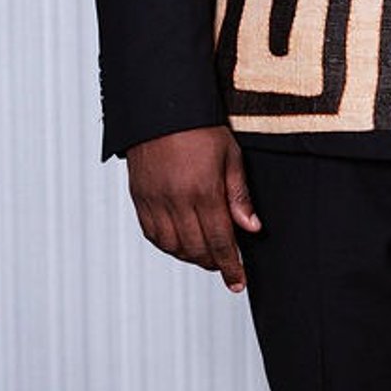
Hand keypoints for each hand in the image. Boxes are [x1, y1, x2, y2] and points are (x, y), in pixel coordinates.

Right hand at [124, 124, 261, 290]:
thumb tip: (251, 228)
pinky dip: (167, 245)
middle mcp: (176, 200)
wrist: (160, 108)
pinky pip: (152, 234)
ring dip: (191, 256)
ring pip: (173, 246)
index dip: (230, 266)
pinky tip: (180, 242)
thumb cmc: (199, 128)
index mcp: (204, 191)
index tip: (238, 282)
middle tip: (226, 264)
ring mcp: (155, 200)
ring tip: (205, 253)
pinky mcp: (139, 198)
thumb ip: (239, 196)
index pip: (220, 241)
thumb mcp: (231, 157)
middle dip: (213, 262)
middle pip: (196, 249)